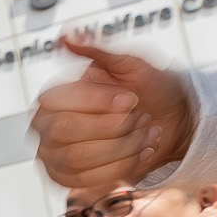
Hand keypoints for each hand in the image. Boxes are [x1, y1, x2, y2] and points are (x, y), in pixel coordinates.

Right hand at [29, 34, 196, 187]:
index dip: (98, 102)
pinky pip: (89, 180)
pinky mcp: (68, 180)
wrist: (170, 121)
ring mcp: (54, 156)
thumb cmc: (148, 88)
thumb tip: (64, 36)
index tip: (130, 98)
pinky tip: (141, 152)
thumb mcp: (128, 63)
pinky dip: (123, 166)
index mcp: (54, 96)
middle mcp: (45, 127)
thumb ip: (96, 51)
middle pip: (65, 132)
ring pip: (78, 159)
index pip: (58, 102)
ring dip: (122, 147)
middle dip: (112, 127)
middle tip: (140, 117)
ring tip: (145, 134)